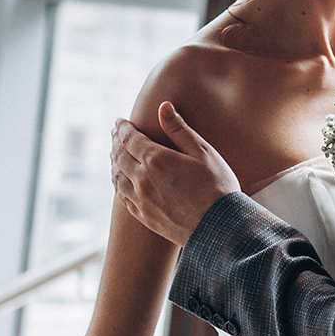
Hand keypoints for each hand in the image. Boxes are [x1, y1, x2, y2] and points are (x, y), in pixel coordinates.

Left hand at [110, 103, 240, 244]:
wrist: (221, 229)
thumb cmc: (218, 188)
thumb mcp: (203, 153)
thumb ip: (179, 130)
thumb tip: (163, 106)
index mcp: (156, 160)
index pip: (130, 139)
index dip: (123, 128)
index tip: (120, 121)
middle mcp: (143, 180)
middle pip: (120, 156)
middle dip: (116, 141)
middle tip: (115, 133)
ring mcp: (141, 200)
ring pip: (117, 177)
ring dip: (113, 162)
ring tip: (114, 153)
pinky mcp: (144, 216)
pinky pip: (122, 196)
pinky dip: (117, 183)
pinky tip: (120, 179)